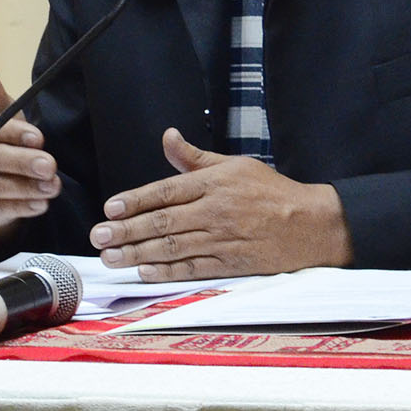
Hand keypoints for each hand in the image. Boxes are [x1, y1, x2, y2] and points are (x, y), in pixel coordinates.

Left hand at [87, 128, 351, 279]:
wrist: (311, 223)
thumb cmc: (271, 191)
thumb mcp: (234, 164)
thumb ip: (195, 157)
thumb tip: (168, 137)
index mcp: (214, 182)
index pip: (165, 191)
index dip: (134, 200)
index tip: (109, 209)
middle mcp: (215, 210)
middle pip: (162, 221)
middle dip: (126, 231)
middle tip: (99, 237)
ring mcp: (223, 239)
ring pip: (173, 247)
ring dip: (138, 254)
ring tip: (112, 258)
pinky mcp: (232, 264)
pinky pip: (193, 269)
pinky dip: (167, 272)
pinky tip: (145, 273)